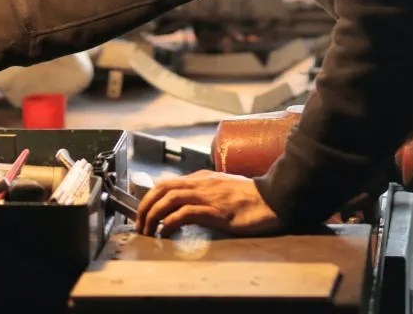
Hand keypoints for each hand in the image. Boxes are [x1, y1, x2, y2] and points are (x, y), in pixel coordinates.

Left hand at [135, 171, 283, 236]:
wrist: (272, 200)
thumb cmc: (252, 199)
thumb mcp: (224, 192)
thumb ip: (207, 195)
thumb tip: (191, 208)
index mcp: (202, 178)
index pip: (167, 183)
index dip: (151, 198)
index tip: (144, 213)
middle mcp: (201, 183)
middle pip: (162, 189)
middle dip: (145, 206)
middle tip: (140, 224)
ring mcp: (207, 196)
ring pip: (168, 199)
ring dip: (153, 215)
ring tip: (147, 231)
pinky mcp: (213, 211)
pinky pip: (184, 214)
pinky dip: (169, 223)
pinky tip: (166, 233)